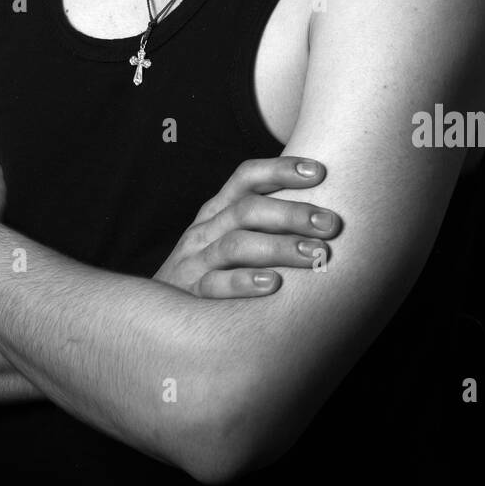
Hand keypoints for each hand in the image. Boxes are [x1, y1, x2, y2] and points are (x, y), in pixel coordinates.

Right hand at [153, 157, 340, 297]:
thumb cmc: (210, 273)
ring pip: (236, 245)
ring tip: (315, 254)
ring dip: (279, 247)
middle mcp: (205, 230)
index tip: (320, 171)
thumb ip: (262, 225)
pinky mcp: (189, 295)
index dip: (280, 169)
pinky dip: (243, 282)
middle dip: (292, 213)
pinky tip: (274, 284)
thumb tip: (321, 214)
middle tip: (332, 223)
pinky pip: (215, 285)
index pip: (246, 178)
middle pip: (247, 210)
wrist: (152, 315)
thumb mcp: (226, 240)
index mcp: (217, 211)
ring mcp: (194, 262)